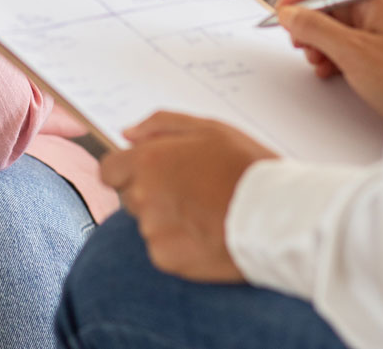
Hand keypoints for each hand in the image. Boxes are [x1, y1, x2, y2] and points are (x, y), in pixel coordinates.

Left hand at [100, 112, 276, 281]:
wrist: (273, 214)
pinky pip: (162, 247)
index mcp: (148, 161)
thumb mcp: (207, 128)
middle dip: (151, 192)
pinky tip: (206, 231)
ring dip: (167, 217)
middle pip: (130, 196)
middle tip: (191, 188)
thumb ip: (161, 124)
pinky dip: (179, 242)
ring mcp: (152, 231)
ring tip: (205, 210)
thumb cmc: (244, 165)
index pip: (109, 169)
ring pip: (148, 223)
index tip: (151, 171)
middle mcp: (143, 197)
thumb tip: (128, 133)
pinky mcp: (166, 258)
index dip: (127, 169)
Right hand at [276, 0, 382, 117]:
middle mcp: (378, 10)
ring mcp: (379, 32)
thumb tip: (290, 14)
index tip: (286, 10)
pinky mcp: (379, 54)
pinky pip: (345, 45)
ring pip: (335, 25)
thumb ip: (316, 29)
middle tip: (298, 40)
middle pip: (331, 0)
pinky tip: (329, 71)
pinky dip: (331, 55)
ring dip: (318, 41)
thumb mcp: (352, 52)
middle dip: (309, 19)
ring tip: (317, 60)